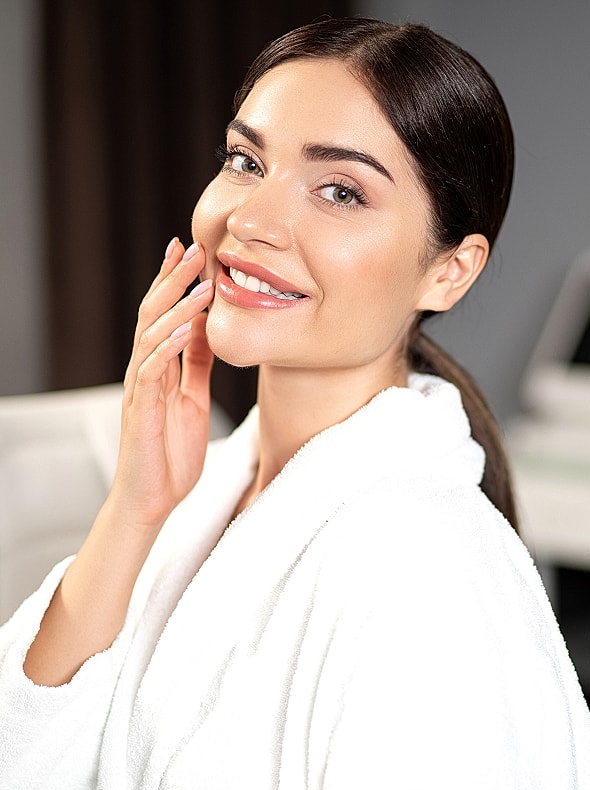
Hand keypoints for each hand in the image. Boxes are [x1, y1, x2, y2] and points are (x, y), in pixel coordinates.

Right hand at [110, 238, 214, 528]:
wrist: (153, 499)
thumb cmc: (171, 454)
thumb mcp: (194, 400)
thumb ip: (197, 367)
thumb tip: (209, 332)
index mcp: (158, 369)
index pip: (162, 315)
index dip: (173, 282)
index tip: (189, 250)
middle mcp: (145, 372)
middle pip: (152, 315)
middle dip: (173, 281)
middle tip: (193, 250)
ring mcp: (140, 390)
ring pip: (152, 337)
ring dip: (177, 309)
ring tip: (202, 287)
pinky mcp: (141, 411)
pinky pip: (153, 372)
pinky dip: (170, 348)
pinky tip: (189, 330)